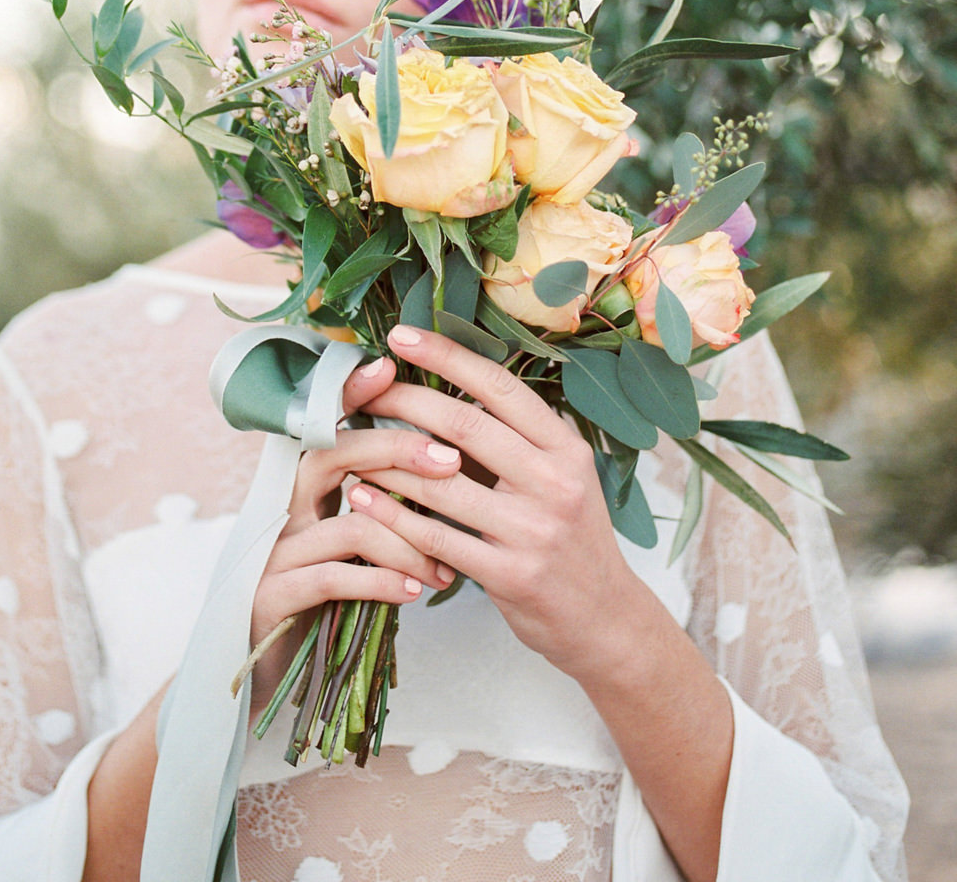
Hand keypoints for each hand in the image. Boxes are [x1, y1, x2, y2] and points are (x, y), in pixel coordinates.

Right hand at [247, 353, 457, 712]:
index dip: (350, 394)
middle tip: (451, 463)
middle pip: (332, 457)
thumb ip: (378, 506)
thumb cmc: (319, 602)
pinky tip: (413, 593)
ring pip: (347, 525)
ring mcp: (274, 554)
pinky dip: (379, 582)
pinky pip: (332, 579)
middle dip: (394, 451)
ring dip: (406, 541)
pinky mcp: (272, 598)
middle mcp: (283, 511)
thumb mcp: (347, 548)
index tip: (390, 368)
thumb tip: (442, 469)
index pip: (326, 427)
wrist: (257, 673)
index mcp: (303, 491)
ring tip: (445, 569)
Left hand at [347, 323, 644, 685]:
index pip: (499, 387)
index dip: (446, 356)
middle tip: (362, 389)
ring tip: (350, 441)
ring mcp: (534, 530)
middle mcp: (555, 482)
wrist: (606, 622)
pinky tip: (361, 498)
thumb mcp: (561, 478)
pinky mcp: (510, 575)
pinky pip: (436, 536)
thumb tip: (445, 386)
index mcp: (566, 448)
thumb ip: (514, 440)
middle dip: (404, 400)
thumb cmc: (568, 537)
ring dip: (386, 460)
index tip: (401, 335)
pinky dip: (392, 514)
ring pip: (442, 482)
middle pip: (464, 425)